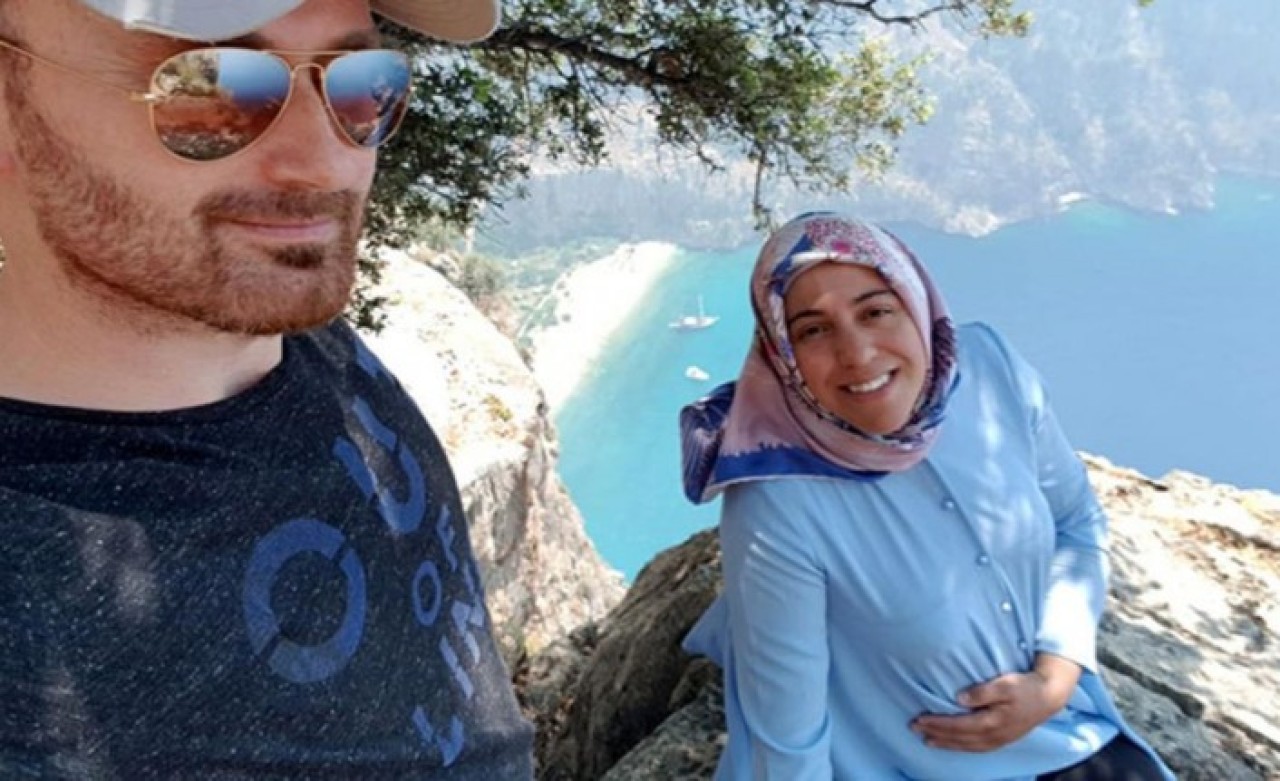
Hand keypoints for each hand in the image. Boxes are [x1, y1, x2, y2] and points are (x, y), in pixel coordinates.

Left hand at [911, 655, 1080, 752]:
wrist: (1050, 697)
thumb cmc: (1026, 687)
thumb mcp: (1005, 684)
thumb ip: (982, 692)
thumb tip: (959, 698)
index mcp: (992, 721)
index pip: (958, 725)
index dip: (937, 724)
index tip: (919, 720)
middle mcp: (994, 735)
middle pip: (959, 738)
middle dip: (936, 734)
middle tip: (914, 729)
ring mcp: (1000, 740)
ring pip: (967, 746)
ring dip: (947, 743)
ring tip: (928, 741)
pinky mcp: (1003, 739)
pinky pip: (977, 748)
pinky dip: (962, 747)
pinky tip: (954, 744)